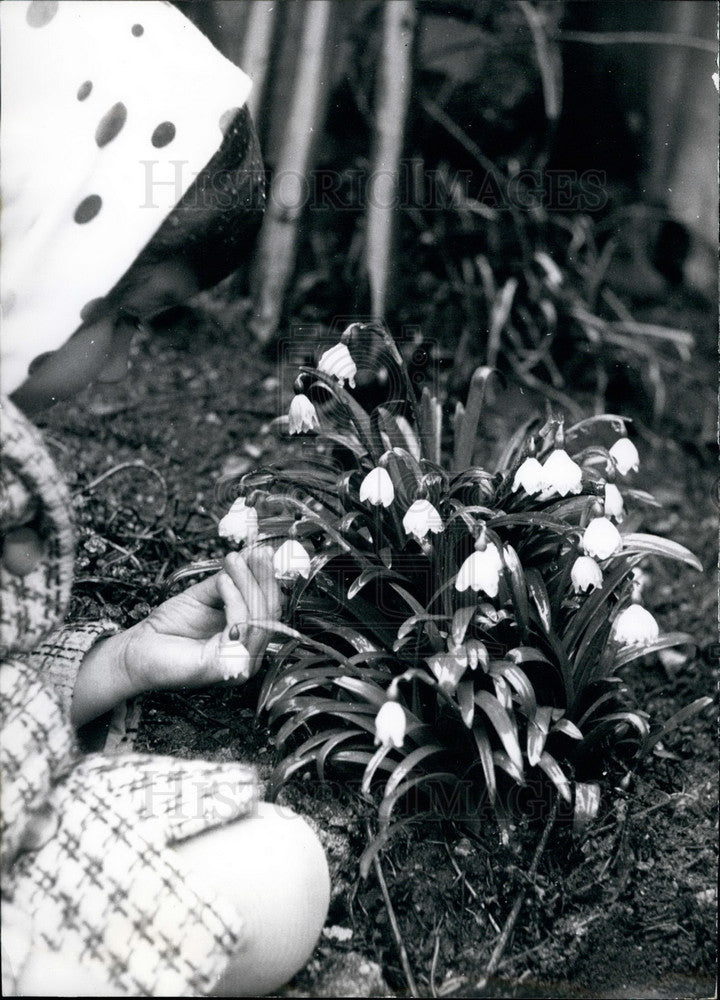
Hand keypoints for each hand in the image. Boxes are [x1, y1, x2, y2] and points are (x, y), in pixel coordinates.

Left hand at [71, 547, 281, 726]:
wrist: (137, 649)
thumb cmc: (167, 628)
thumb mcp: (203, 596)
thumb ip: (228, 580)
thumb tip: (251, 555)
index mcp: (247, 640)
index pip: (271, 609)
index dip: (269, 579)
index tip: (263, 551)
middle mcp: (248, 655)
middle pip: (271, 613)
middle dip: (264, 578)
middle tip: (257, 552)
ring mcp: (240, 663)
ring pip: (259, 618)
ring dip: (248, 583)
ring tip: (233, 561)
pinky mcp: (225, 665)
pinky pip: (241, 626)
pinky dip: (235, 599)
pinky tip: (223, 581)